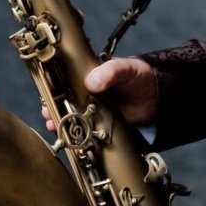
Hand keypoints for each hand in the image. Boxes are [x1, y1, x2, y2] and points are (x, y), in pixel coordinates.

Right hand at [41, 56, 157, 131]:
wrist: (157, 98)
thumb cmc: (139, 77)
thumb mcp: (126, 68)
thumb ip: (111, 71)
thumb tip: (91, 81)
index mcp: (89, 76)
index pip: (66, 80)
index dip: (54, 87)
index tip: (47, 93)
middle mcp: (87, 94)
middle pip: (64, 100)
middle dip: (53, 107)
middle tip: (48, 112)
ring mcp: (92, 111)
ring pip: (71, 116)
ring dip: (60, 121)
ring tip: (54, 125)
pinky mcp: (99, 127)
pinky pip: (84, 131)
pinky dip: (75, 135)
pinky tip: (68, 137)